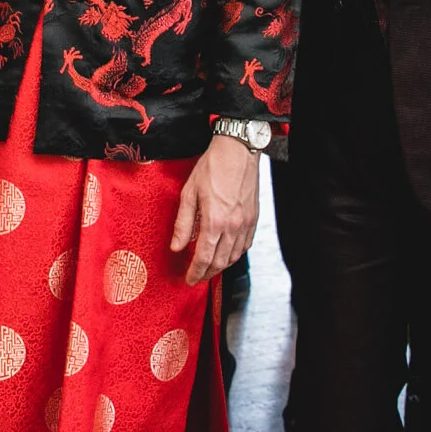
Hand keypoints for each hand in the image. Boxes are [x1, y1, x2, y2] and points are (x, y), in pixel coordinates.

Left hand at [170, 135, 259, 283]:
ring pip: (234, 256)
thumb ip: (183, 223)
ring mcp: (246, 224)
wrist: (237, 152)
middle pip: (220, 262)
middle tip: (196, 278)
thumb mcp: (189, 193)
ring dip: (221, 267)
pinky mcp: (254, 219)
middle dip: (207, 274)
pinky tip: (226, 255)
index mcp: (214, 221)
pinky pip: (245, 245)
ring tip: (208, 270)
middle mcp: (233, 227)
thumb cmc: (211, 168)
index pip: (204, 258)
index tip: (188, 279)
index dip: (195, 272)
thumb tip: (177, 247)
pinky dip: (234, 255)